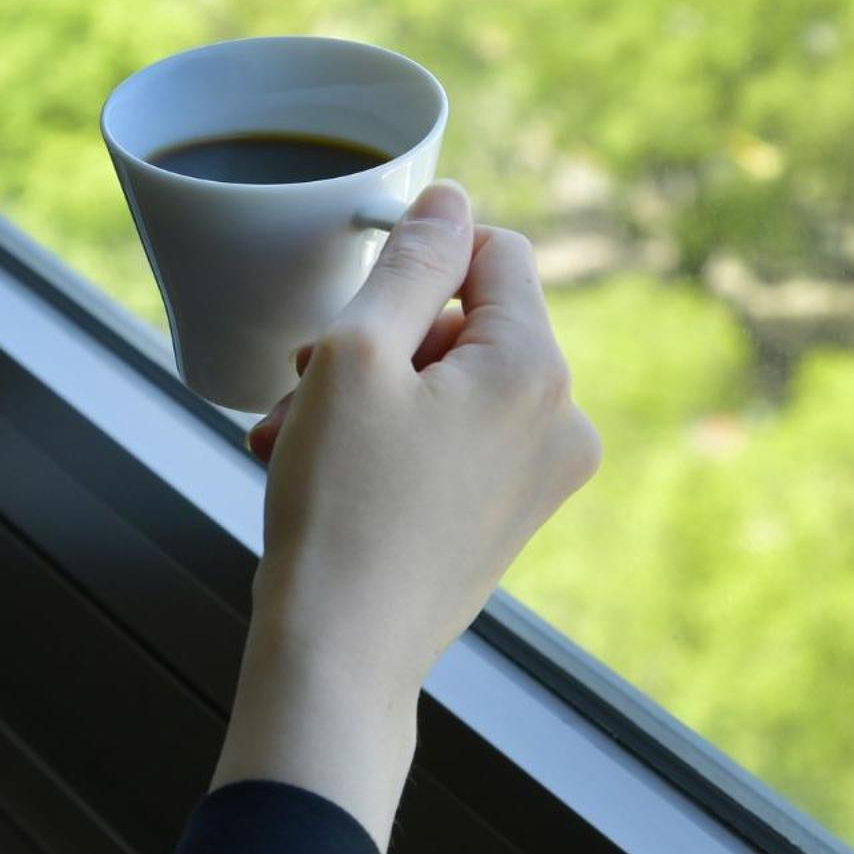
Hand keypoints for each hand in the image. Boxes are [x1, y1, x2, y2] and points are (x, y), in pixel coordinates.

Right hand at [209, 180, 600, 849]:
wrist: (339, 655)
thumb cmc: (339, 504)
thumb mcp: (356, 355)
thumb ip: (410, 264)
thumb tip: (450, 199)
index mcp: (535, 369)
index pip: (493, 250)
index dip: (415, 260)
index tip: (352, 306)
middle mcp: (562, 421)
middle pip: (464, 321)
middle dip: (374, 340)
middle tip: (300, 383)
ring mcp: (541, 477)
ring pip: (446, 383)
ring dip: (364, 394)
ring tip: (291, 436)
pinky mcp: (509, 516)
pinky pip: (451, 440)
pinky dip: (386, 440)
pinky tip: (318, 469)